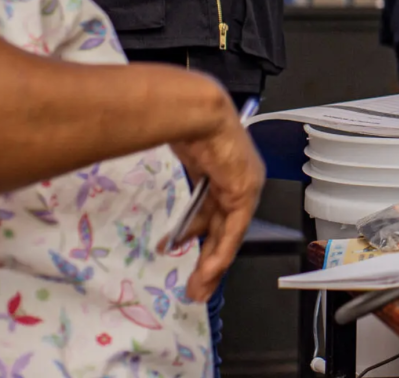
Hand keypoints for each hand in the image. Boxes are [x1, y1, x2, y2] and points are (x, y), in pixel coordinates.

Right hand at [165, 100, 264, 301]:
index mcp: (226, 172)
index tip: (182, 251)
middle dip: (208, 259)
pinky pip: (233, 230)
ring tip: (198, 287)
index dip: (201, 236)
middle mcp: (241, 180)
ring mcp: (246, 186)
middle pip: (224, 228)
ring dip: (213, 264)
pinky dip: (222, 252)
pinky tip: (209, 270)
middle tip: (195, 284)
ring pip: (230, 235)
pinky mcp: (245, 193)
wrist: (197, 111)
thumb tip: (152, 188)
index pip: (216, 212)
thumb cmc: (184, 124)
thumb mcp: (180, 161)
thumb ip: (175, 182)